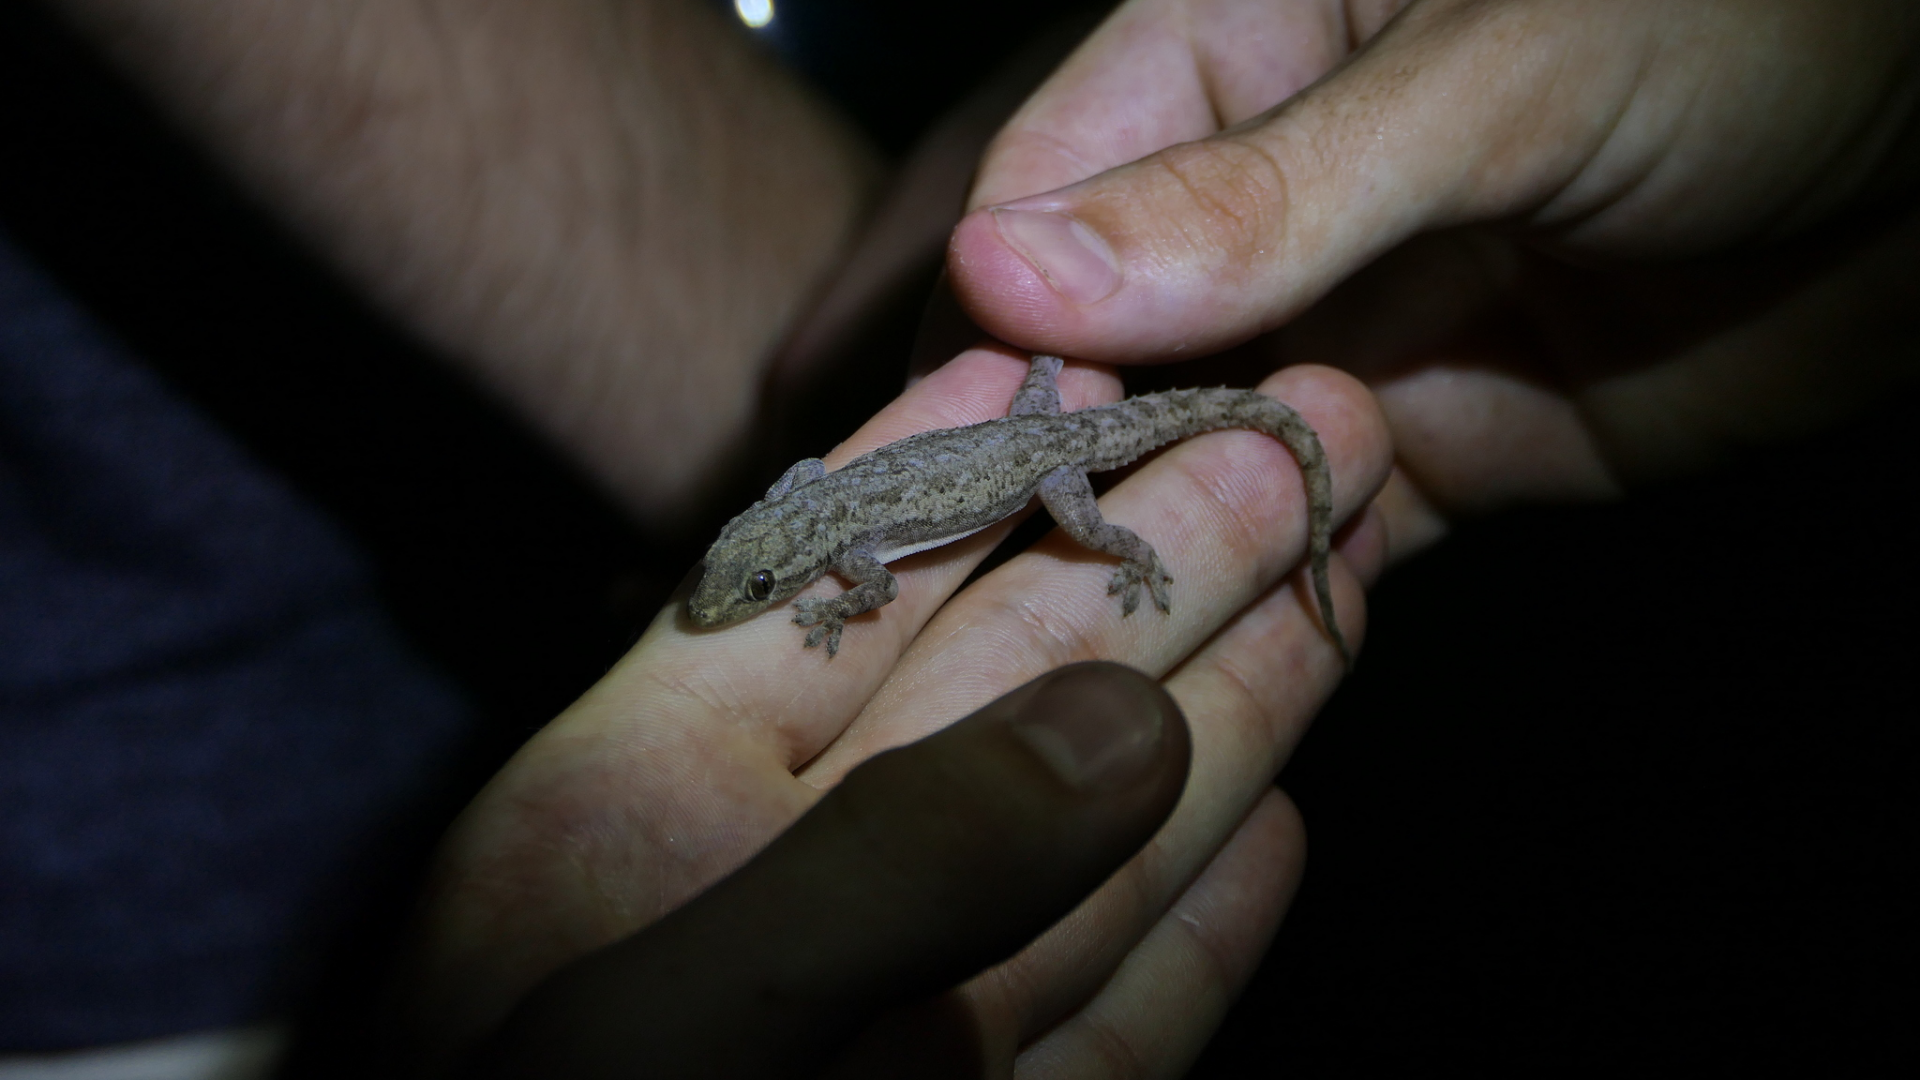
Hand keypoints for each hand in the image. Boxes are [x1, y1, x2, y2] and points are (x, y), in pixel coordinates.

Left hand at [401, 347, 1392, 1073]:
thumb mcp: (662, 1039)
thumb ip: (889, 863)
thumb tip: (1129, 714)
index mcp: (643, 826)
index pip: (842, 590)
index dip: (977, 463)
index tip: (1107, 353)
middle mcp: (781, 904)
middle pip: (1005, 690)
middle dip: (1157, 553)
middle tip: (1308, 428)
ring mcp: (898, 1032)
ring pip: (1089, 841)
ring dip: (1220, 711)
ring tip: (1338, 574)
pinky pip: (1113, 1027)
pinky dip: (1206, 931)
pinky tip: (1283, 827)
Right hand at [947, 0, 1919, 560]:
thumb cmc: (1751, 28)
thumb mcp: (1502, 81)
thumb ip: (1263, 192)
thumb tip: (1002, 274)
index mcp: (1238, 53)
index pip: (1042, 195)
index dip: (990, 324)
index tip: (962, 446)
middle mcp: (1259, 202)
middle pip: (1089, 341)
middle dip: (1055, 452)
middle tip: (1010, 580)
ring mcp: (1341, 327)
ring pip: (1187, 449)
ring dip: (1158, 538)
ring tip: (1117, 635)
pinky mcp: (1427, 440)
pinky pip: (1309, 526)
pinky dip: (1273, 587)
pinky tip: (1233, 656)